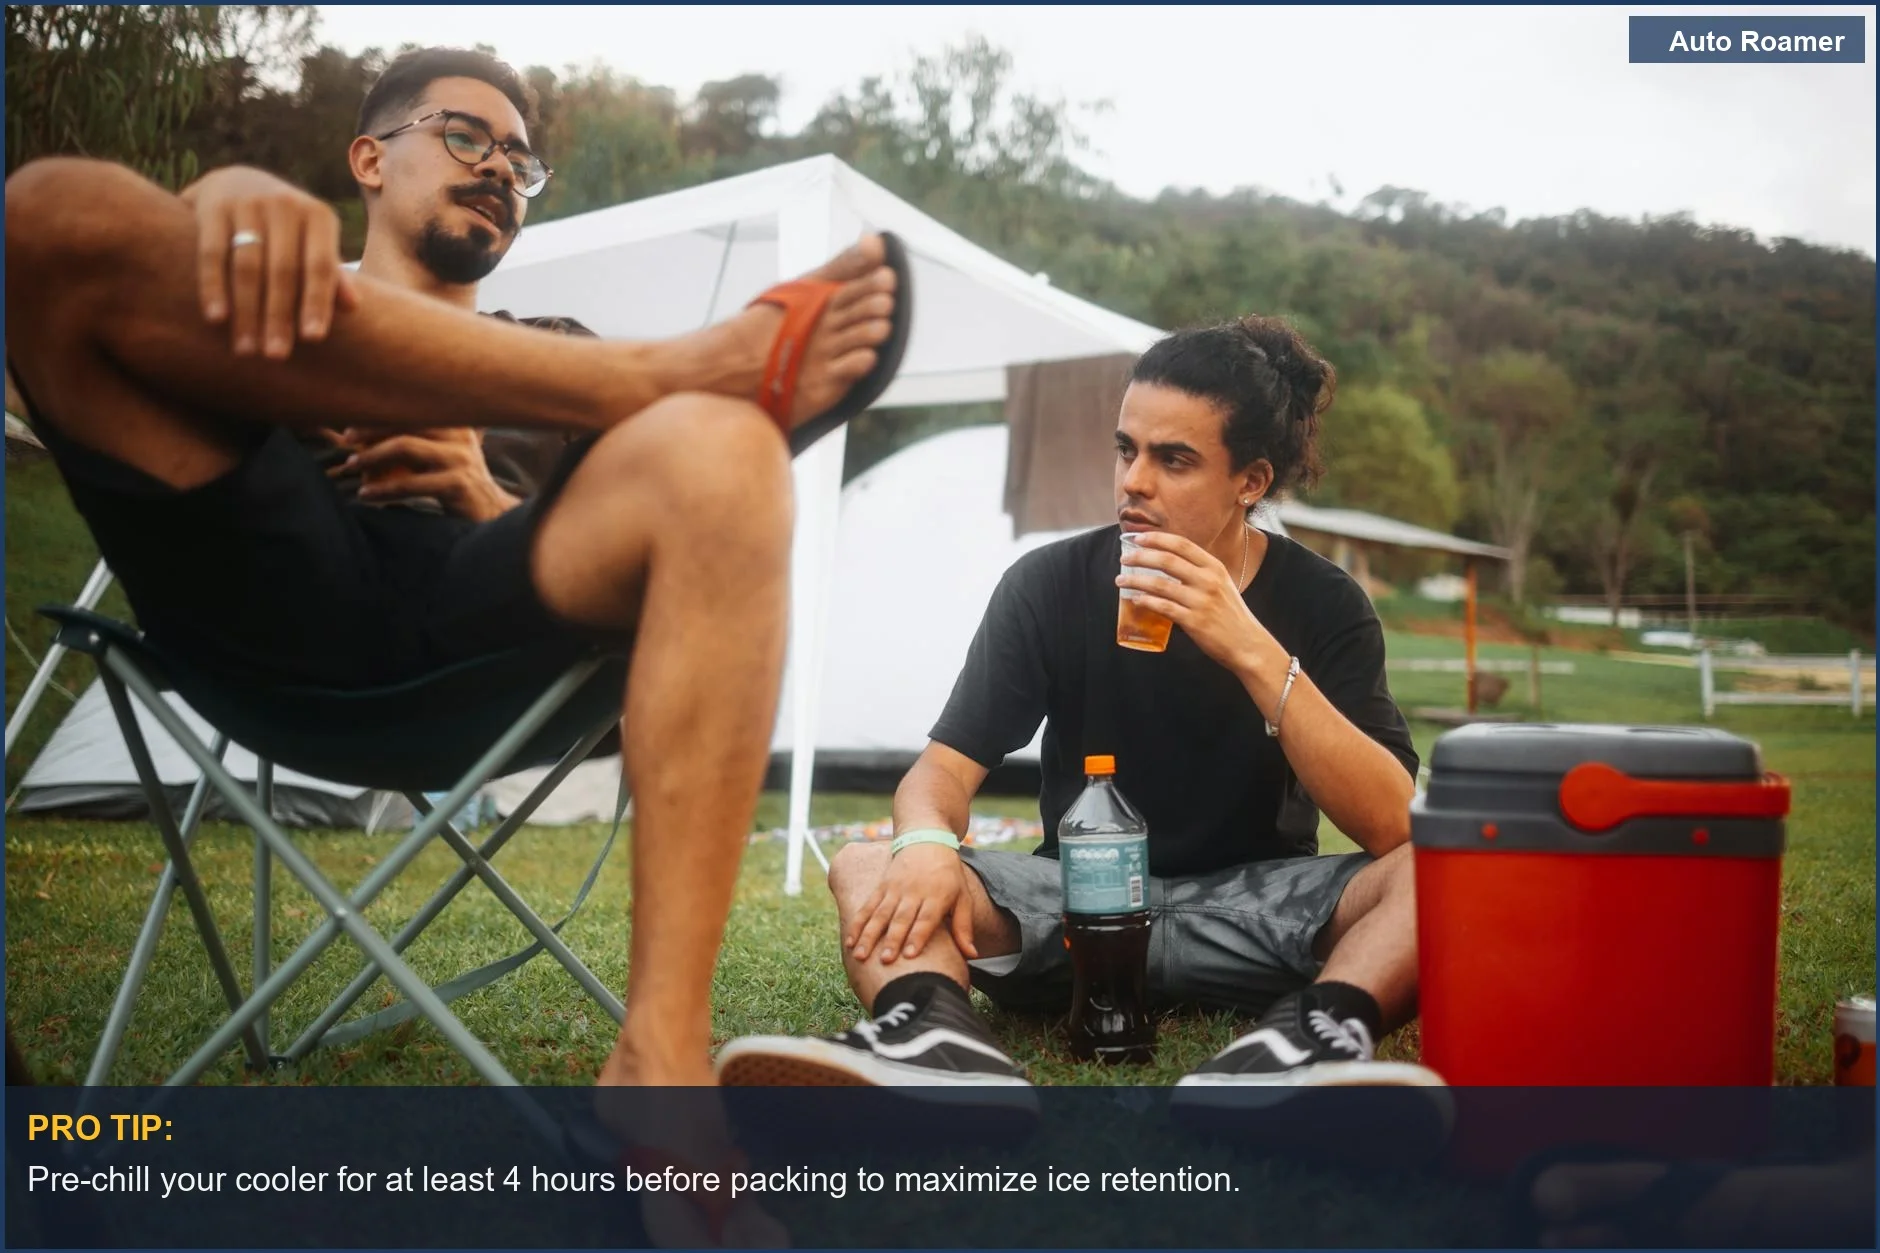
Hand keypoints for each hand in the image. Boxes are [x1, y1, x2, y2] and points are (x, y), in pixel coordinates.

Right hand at [181, 166, 358, 358]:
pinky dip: (214, 287)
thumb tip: (354, 307)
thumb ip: (330, 272)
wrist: (237, 182)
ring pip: (247, 266)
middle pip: (283, 271)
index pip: (321, 265)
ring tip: (246, 350)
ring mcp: (247, 203)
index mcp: (318, 216)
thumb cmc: (287, 229)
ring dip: (247, 311)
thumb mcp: (314, 242)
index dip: (317, 302)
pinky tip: (217, 319)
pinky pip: (212, 253)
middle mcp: (285, 204)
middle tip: (276, 356)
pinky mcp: (213, 206)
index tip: (313, 339)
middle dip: (279, 316)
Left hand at [335, 427, 520, 521]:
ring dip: (372, 457)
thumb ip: (419, 439)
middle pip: (406, 421)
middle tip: (346, 443)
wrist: (492, 515)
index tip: (351, 428)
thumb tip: (368, 431)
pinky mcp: (458, 485)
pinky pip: (410, 484)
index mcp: (456, 423)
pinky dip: (383, 490)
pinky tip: (366, 496)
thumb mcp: (443, 454)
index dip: (379, 415)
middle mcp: (460, 436)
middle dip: (370, 430)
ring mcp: (460, 459)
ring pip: (406, 447)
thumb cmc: (458, 482)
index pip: (411, 409)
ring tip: (351, 467)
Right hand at [845, 843, 977, 964]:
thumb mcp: (962, 896)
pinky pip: (868, 906)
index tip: (910, 955)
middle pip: (901, 918)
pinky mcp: (882, 886)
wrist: (926, 839)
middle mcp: (914, 892)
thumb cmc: (948, 874)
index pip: (926, 919)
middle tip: (885, 960)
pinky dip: (858, 923)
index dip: (918, 936)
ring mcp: (895, 889)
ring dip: (869, 935)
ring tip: (860, 955)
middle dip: (892, 940)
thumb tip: (972, 955)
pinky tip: (850, 940)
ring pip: (880, 914)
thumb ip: (964, 926)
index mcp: (937, 896)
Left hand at [1117, 531, 1267, 672]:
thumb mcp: (1221, 584)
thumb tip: (1169, 563)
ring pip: (1160, 584)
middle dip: (1141, 557)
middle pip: (1167, 561)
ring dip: (1136, 580)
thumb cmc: (1231, 614)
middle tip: (1124, 559)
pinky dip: (1147, 601)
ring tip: (1121, 581)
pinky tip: (1136, 600)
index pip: (1182, 545)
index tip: (1138, 538)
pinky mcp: (1194, 622)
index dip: (1157, 539)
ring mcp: (1201, 601)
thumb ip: (1199, 572)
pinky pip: (1164, 607)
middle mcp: (1208, 581)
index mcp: (1214, 567)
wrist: (1247, 644)